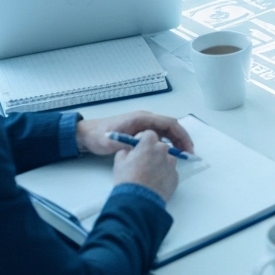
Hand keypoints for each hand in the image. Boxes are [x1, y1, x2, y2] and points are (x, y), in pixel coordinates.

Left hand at [76, 110, 194, 156]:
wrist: (87, 134)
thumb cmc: (100, 135)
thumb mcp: (114, 141)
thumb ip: (130, 143)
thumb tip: (146, 147)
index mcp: (142, 118)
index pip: (169, 123)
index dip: (181, 135)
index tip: (187, 148)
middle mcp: (146, 119)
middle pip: (171, 127)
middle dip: (182, 139)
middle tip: (188, 154)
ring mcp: (143, 125)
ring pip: (166, 131)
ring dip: (176, 142)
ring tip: (181, 155)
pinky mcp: (140, 131)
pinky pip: (159, 136)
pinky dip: (167, 144)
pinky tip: (168, 154)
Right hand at [110, 129, 178, 201]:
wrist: (138, 202)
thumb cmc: (127, 181)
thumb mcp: (119, 163)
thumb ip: (125, 152)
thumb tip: (129, 151)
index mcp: (149, 143)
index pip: (149, 134)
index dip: (143, 141)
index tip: (139, 149)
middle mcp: (163, 150)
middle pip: (160, 146)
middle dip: (153, 152)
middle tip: (143, 164)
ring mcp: (171, 164)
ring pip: (167, 158)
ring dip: (160, 163)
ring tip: (149, 175)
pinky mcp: (175, 177)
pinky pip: (170, 172)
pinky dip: (164, 175)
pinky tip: (155, 184)